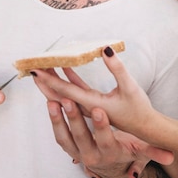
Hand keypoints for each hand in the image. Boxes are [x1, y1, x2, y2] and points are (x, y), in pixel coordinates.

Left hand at [32, 46, 154, 135]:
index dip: (49, 80)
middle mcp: (86, 107)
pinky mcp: (93, 104)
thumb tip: (105, 49)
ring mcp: (88, 106)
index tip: (36, 70)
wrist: (145, 128)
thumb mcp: (130, 87)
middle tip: (33, 65)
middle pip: (59, 94)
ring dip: (54, 80)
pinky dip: (68, 80)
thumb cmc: (138, 109)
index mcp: (92, 104)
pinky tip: (66, 67)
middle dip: (45, 80)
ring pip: (65, 93)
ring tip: (44, 65)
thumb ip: (117, 68)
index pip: (65, 91)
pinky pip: (75, 91)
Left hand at [46, 97, 172, 177]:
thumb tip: (171, 155)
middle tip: (68, 100)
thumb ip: (153, 151)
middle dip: (74, 118)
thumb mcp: (140, 150)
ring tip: (52, 99)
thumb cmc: (125, 150)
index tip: (99, 111)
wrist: (108, 164)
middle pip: (80, 136)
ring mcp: (76, 151)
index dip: (101, 127)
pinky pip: (57, 132)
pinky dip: (52, 118)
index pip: (105, 139)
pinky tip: (48, 100)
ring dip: (57, 118)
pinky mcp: (67, 145)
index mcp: (109, 152)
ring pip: (64, 134)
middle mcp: (90, 155)